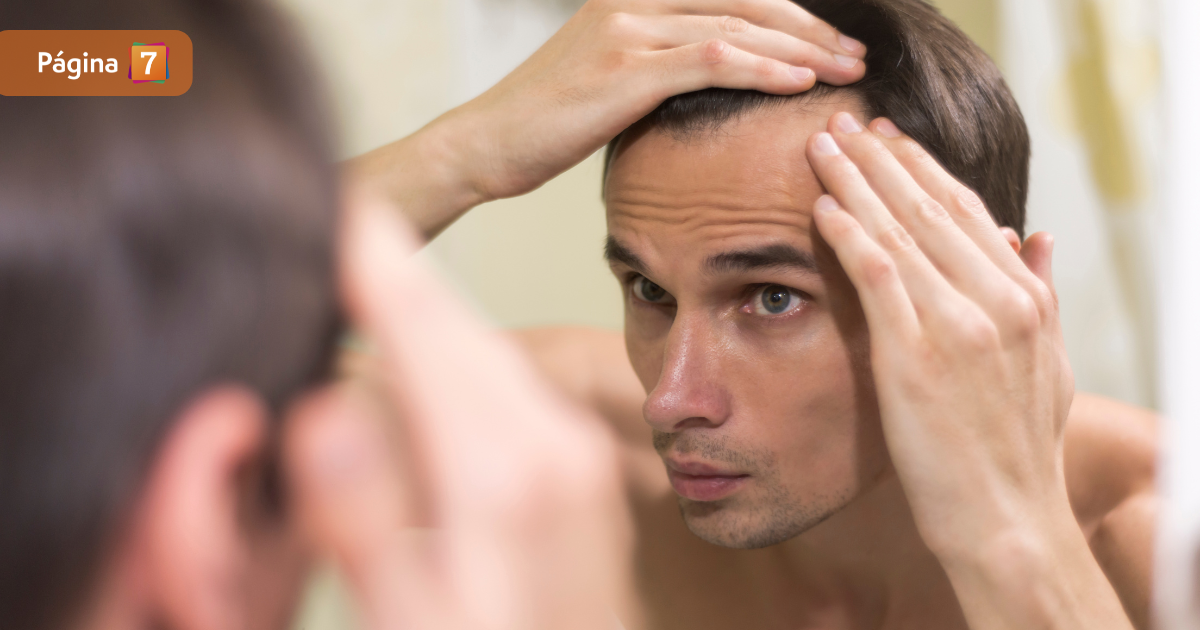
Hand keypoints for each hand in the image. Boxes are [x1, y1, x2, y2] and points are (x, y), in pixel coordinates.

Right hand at [282, 190, 631, 629]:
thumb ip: (368, 522)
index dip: (377, 266)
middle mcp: (552, 447)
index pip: (428, 335)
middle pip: (461, 329)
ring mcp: (573, 455)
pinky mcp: (575, 469)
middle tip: (344, 220)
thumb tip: (324, 415)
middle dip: (399, 273)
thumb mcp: (416, 618)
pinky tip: (431, 355)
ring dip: (430, 309)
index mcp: (504, 475)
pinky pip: (510, 384)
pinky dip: (459, 354)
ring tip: (373, 265)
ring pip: (487, 350)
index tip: (340, 203)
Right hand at [349, 0, 865, 238]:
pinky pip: (712, 59)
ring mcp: (629, 28)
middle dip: (810, 29)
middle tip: (856, 54)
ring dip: (801, 49)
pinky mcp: (625, 66)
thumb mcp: (607, 84)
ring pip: (738, 27)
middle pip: (747, 2)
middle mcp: (636, 1)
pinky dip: (763, 68)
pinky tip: (800, 82)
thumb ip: (658, 70)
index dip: (789, 18)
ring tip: (846, 70)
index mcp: (636, 0)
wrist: (485, 144)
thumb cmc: (546, 123)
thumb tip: (710, 87)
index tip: (832, 44)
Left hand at [805, 113, 1131, 629]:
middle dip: (881, 159)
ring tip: (822, 146)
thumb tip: (1035, 235)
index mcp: (1025, 299)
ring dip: (856, 181)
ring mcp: (958, 325)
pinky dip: (849, 234)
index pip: (966, 212)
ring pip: (900, 230)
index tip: (889, 140)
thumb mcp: (1049, 365)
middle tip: (844, 123)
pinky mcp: (916, 354)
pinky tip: (823, 205)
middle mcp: (997, 301)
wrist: (1006, 518)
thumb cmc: (1017, 448)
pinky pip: (878, 275)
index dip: (923, 170)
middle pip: (929, 208)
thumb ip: (1041, 294)